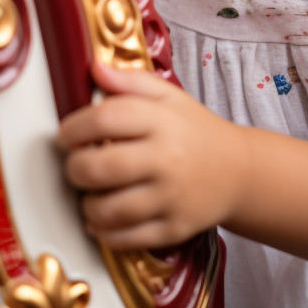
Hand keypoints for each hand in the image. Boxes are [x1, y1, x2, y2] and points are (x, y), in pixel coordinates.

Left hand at [57, 60, 247, 250]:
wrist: (240, 172)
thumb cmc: (196, 131)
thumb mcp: (170, 97)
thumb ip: (130, 81)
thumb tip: (94, 68)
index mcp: (162, 121)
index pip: (104, 119)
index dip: (74, 127)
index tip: (67, 134)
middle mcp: (166, 160)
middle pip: (99, 168)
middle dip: (74, 167)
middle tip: (77, 164)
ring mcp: (170, 198)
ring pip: (108, 209)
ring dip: (87, 203)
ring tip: (92, 192)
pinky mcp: (173, 229)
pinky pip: (124, 239)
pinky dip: (104, 232)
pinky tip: (103, 217)